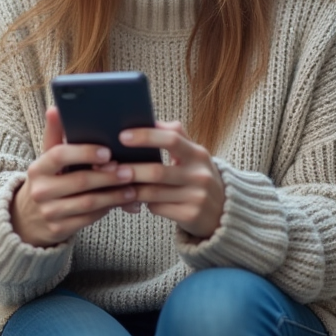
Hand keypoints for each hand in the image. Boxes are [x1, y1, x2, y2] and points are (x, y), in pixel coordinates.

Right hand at [11, 108, 139, 246]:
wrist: (28, 218)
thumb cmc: (48, 179)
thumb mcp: (47, 158)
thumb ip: (55, 134)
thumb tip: (55, 107)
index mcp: (37, 168)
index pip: (59, 155)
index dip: (84, 152)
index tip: (107, 151)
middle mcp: (40, 191)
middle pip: (79, 182)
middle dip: (107, 176)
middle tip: (130, 170)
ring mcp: (49, 212)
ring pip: (88, 203)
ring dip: (113, 195)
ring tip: (133, 186)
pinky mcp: (59, 229)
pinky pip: (90, 219)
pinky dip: (108, 209)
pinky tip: (123, 201)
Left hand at [119, 121, 226, 238]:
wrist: (224, 212)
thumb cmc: (197, 176)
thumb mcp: (193, 155)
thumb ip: (174, 136)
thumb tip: (147, 119)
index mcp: (198, 154)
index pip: (171, 139)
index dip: (145, 137)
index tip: (122, 136)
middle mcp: (200, 175)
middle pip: (157, 171)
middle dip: (132, 169)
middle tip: (111, 168)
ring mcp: (197, 197)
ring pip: (153, 193)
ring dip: (131, 188)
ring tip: (115, 184)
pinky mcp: (191, 216)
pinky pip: (157, 208)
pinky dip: (142, 203)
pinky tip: (132, 199)